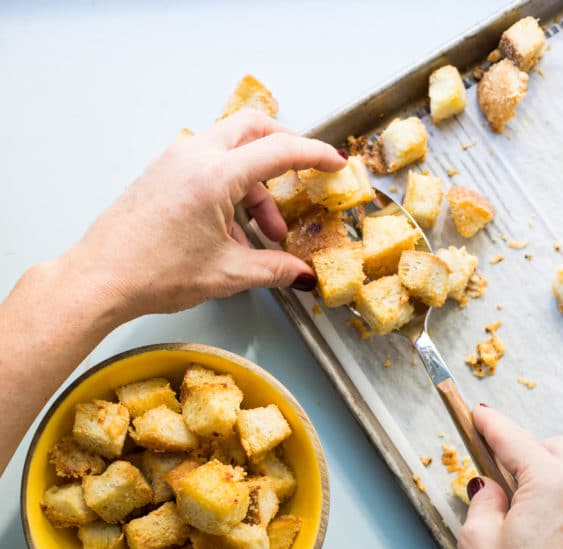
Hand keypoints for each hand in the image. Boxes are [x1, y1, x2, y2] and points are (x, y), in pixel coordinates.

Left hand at [60, 110, 344, 320]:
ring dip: (253, 185)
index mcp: (214, 175)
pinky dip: (228, 190)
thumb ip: (273, 269)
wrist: (100, 279)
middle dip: (284, 148)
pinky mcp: (161, 174)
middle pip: (252, 129)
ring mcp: (173, 161)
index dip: (315, 155)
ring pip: (229, 151)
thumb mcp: (226, 274)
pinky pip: (205, 167)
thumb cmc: (152, 273)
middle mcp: (193, 156)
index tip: (335, 162)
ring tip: (263, 234)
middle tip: (303, 173)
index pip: (279, 151)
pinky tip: (231, 234)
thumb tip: (301, 274)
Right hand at [458, 405, 562, 548]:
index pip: (514, 440)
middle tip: (502, 478)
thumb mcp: (478, 542)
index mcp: (552, 485)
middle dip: (527, 453)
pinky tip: (549, 529)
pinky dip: (560, 503)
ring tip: (529, 508)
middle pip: (554, 449)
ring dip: (550, 476)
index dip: (491, 424)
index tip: (479, 414)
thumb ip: (484, 501)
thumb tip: (491, 487)